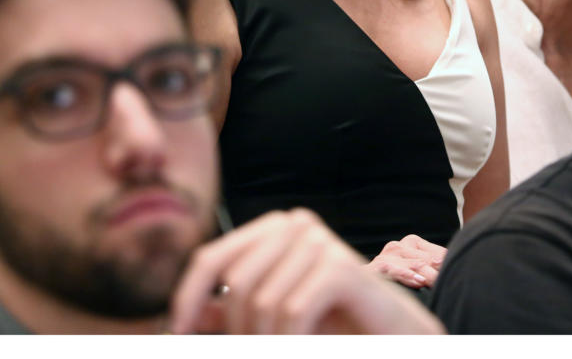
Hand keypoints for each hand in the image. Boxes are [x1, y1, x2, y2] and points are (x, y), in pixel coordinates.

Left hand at [168, 209, 443, 334]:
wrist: (393, 334)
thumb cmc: (333, 323)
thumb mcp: (272, 315)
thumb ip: (230, 310)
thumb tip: (184, 317)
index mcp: (274, 228)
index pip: (211, 257)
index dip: (188, 298)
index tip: (178, 333)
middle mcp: (296, 224)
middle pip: (235, 283)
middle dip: (238, 329)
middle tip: (257, 349)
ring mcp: (320, 241)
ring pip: (262, 303)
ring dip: (268, 341)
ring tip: (288, 347)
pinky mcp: (339, 267)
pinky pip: (292, 314)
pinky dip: (293, 342)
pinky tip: (312, 344)